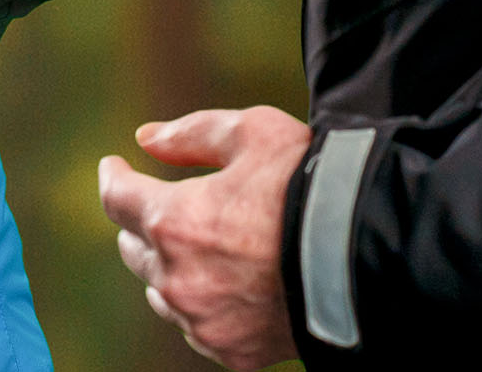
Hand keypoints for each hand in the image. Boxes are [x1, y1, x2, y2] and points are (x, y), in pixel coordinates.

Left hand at [99, 107, 308, 369]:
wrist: (368, 257)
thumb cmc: (312, 186)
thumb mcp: (255, 132)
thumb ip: (193, 133)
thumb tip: (146, 139)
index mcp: (174, 221)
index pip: (117, 199)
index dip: (113, 176)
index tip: (114, 166)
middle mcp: (178, 278)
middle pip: (133, 250)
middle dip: (142, 223)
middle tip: (163, 206)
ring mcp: (204, 322)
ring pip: (162, 295)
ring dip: (170, 269)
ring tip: (203, 249)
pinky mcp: (233, 351)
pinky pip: (199, 329)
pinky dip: (203, 307)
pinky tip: (228, 287)